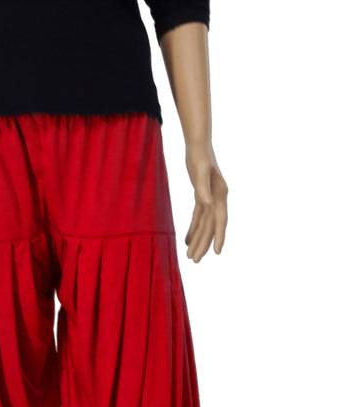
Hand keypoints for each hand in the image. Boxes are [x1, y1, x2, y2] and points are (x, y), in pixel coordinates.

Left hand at [184, 141, 227, 262]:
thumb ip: (202, 188)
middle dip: (203, 244)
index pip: (220, 220)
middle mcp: (217, 199)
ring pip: (204, 224)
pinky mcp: (202, 196)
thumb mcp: (199, 171)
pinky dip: (193, 229)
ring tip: (191, 256)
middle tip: (194, 260)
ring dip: (198, 240)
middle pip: (210, 226)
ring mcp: (210, 198)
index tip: (217, 253)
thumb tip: (206, 204)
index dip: (219, 237)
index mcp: (220, 195)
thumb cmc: (199, 156)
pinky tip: (187, 240)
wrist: (198, 143)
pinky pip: (198, 218)